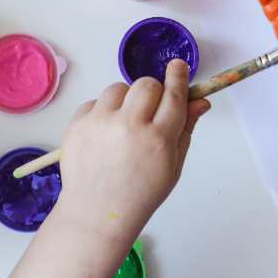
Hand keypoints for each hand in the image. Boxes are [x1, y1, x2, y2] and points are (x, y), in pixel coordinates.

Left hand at [57, 61, 209, 245]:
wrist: (97, 213)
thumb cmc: (141, 192)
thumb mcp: (172, 166)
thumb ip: (186, 129)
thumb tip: (200, 99)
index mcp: (158, 140)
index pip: (173, 95)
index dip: (177, 77)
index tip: (178, 65)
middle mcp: (128, 126)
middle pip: (146, 84)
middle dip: (152, 92)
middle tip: (149, 111)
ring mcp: (100, 123)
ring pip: (119, 88)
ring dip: (126, 101)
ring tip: (124, 127)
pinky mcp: (77, 124)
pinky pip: (95, 102)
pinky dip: (102, 113)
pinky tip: (105, 136)